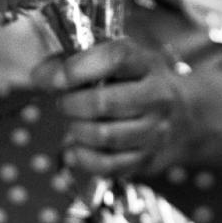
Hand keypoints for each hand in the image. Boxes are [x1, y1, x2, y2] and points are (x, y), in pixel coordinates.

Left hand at [31, 37, 195, 177]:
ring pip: (103, 135)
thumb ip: (73, 61)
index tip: (55, 78)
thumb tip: (38, 76)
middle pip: (103, 102)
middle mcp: (156, 95)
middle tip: (63, 101)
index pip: (115, 58)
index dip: (78, 67)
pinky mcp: (148, 159)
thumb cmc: (133, 82)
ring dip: (75, 129)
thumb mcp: (113, 61)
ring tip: (73, 121)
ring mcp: (155, 130)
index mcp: (145, 63)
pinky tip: (78, 146)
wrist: (183, 115)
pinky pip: (106, 165)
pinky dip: (82, 156)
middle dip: (70, 103)